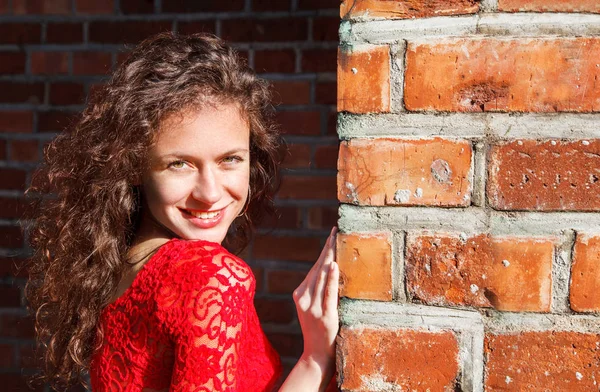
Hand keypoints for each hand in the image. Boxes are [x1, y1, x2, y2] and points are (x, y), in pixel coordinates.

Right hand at [292, 227, 339, 370]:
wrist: (316, 355)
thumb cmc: (318, 330)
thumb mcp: (313, 307)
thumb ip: (318, 290)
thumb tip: (331, 267)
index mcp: (299, 294)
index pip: (314, 267)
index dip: (324, 250)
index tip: (332, 235)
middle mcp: (304, 298)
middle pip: (318, 268)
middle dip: (328, 248)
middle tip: (336, 231)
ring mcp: (314, 307)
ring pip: (322, 277)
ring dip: (330, 258)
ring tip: (337, 241)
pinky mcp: (325, 316)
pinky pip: (329, 293)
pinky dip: (332, 278)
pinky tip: (335, 265)